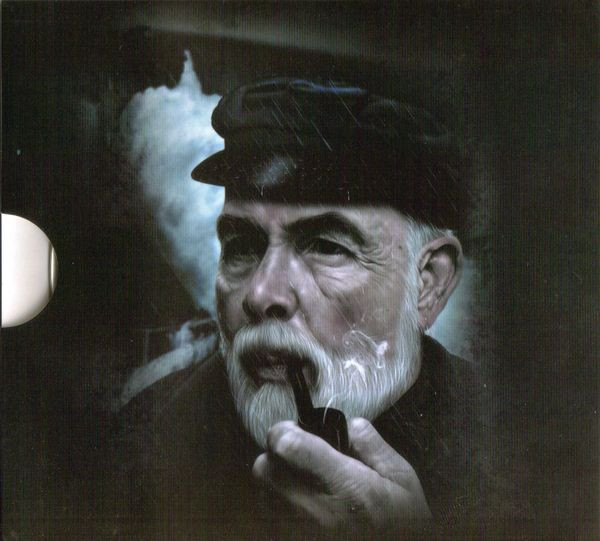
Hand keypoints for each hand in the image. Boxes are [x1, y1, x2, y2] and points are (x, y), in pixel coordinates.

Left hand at [252, 417, 431, 530]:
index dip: (285, 430)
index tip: (294, 428)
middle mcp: (316, 512)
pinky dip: (280, 503)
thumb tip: (348, 424)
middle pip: (264, 469)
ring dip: (277, 480)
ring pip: (263, 492)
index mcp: (346, 487)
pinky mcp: (291, 540)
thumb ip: (372, 444)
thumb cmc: (401, 523)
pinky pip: (270, 513)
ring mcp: (299, 531)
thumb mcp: (402, 479)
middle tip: (298, 454)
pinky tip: (303, 506)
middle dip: (276, 454)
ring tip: (304, 483)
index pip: (289, 447)